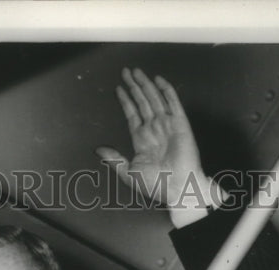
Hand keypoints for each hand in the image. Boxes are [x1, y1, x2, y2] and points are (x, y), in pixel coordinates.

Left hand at [96, 68, 209, 210]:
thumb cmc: (155, 185)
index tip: (119, 88)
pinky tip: (158, 80)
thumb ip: (114, 159)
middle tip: (126, 72)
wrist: (178, 188)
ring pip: (154, 99)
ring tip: (137, 71)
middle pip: (142, 102)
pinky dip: (166, 90)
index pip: (132, 114)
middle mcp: (154, 129)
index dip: (125, 101)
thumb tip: (98, 150)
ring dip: (146, 84)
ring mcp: (167, 125)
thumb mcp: (128, 173)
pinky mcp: (180, 124)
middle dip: (134, 86)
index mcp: (142, 140)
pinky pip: (173, 103)